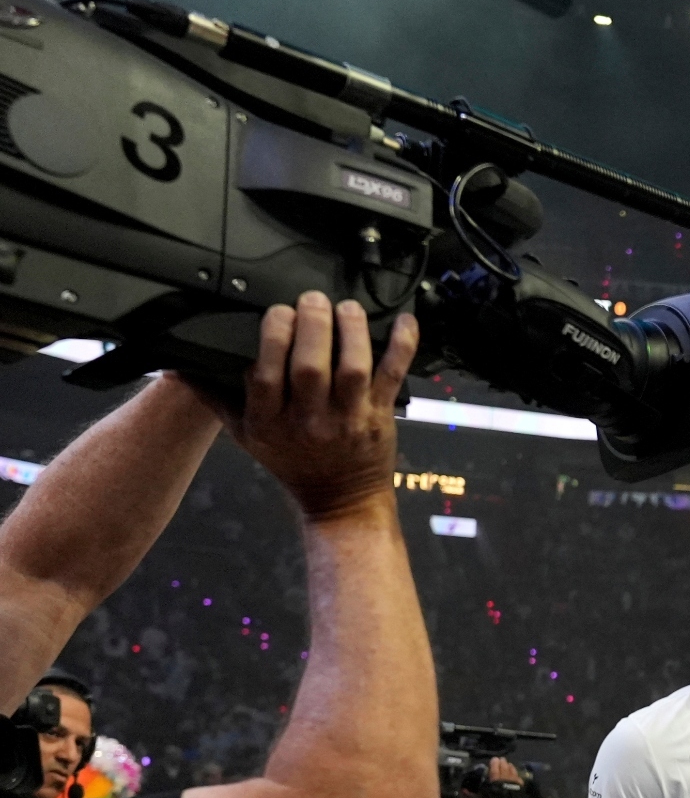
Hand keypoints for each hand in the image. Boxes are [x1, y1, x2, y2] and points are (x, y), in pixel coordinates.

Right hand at [220, 294, 416, 520]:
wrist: (340, 498)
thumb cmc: (291, 460)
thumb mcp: (245, 435)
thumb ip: (216, 398)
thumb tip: (177, 365)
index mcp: (269, 421)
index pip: (265, 375)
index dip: (272, 338)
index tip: (278, 312)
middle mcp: (308, 421)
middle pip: (309, 367)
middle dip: (311, 325)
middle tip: (313, 299)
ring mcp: (347, 418)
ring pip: (351, 367)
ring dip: (351, 331)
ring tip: (346, 307)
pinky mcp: (380, 416)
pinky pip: (392, 376)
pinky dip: (401, 346)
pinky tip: (404, 321)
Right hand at [473, 756, 524, 797]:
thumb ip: (471, 794)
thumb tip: (463, 789)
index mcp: (495, 784)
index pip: (495, 771)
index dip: (494, 764)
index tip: (494, 759)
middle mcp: (505, 783)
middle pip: (504, 770)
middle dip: (503, 763)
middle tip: (501, 759)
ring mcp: (513, 786)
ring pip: (512, 773)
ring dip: (510, 767)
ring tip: (507, 763)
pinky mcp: (519, 790)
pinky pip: (519, 779)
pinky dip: (516, 774)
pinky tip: (515, 771)